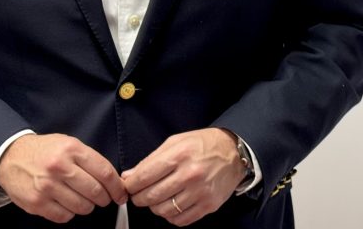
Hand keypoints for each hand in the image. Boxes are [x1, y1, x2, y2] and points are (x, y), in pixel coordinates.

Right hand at [0, 133, 127, 222]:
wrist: (11, 156)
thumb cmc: (44, 151)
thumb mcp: (68, 144)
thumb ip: (89, 159)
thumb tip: (112, 180)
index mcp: (71, 149)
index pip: (104, 172)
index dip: (116, 186)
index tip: (120, 193)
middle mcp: (60, 168)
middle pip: (95, 191)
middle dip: (104, 198)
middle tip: (104, 198)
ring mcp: (47, 187)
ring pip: (82, 207)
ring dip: (87, 206)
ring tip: (82, 199)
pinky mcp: (37, 203)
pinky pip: (64, 216)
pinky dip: (70, 213)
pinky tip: (66, 203)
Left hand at [122, 128, 245, 225]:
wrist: (233, 152)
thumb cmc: (203, 144)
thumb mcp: (176, 142)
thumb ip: (151, 159)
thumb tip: (129, 176)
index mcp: (180, 155)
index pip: (144, 177)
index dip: (131, 185)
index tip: (129, 186)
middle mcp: (190, 174)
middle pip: (151, 196)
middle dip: (139, 198)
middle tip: (140, 194)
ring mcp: (200, 192)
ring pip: (163, 211)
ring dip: (155, 207)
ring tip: (157, 199)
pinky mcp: (208, 205)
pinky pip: (180, 220)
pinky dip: (171, 216)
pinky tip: (172, 205)